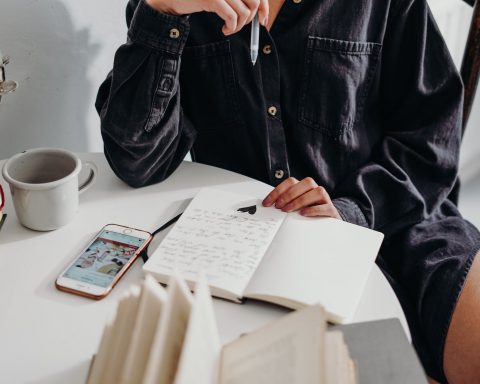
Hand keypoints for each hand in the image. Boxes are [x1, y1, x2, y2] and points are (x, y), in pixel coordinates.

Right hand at [146, 0, 268, 35]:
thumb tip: (261, 13)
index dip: (264, 7)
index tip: (263, 21)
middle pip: (254, 1)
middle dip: (250, 19)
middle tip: (239, 25)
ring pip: (244, 12)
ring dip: (238, 26)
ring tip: (229, 28)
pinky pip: (231, 17)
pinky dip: (231, 28)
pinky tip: (224, 30)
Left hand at [262, 177, 341, 218]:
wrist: (325, 224)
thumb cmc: (306, 213)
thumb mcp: (293, 207)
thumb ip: (283, 203)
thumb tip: (267, 205)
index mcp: (304, 186)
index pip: (290, 182)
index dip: (277, 191)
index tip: (266, 203)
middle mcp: (315, 189)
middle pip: (305, 183)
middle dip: (289, 194)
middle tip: (278, 206)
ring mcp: (325, 198)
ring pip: (317, 191)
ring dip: (300, 200)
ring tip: (288, 210)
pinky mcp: (331, 210)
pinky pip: (325, 206)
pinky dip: (313, 209)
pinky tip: (303, 213)